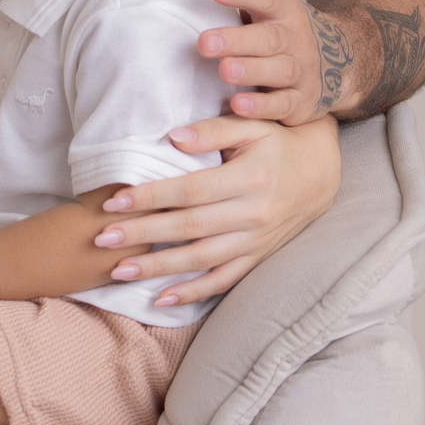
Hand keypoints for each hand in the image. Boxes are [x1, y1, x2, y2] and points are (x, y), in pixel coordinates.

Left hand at [92, 112, 340, 306]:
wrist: (322, 172)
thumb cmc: (279, 142)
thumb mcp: (252, 125)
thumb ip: (213, 131)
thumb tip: (172, 138)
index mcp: (250, 178)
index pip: (190, 190)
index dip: (150, 197)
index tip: (114, 201)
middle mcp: (254, 214)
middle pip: (189, 228)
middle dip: (142, 234)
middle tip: (102, 239)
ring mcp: (257, 241)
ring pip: (202, 260)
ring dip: (159, 268)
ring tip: (119, 271)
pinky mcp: (259, 258)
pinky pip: (223, 281)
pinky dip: (193, 292)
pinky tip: (161, 298)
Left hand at [201, 0, 351, 124]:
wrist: (340, 60)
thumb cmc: (287, 20)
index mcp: (283, 8)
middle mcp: (293, 39)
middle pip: (266, 39)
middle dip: (236, 40)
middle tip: (205, 42)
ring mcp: (299, 72)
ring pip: (275, 72)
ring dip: (250, 72)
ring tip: (224, 71)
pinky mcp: (299, 103)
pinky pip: (282, 106)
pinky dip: (263, 108)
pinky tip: (240, 107)